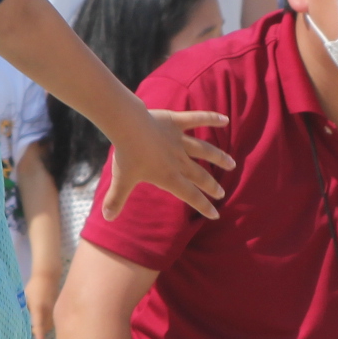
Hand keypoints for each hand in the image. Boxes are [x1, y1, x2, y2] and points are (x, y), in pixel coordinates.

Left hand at [26, 265, 60, 338]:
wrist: (48, 276)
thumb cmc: (34, 286)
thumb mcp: (25, 297)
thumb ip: (25, 309)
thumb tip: (23, 320)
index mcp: (38, 308)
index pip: (38, 323)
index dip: (39, 334)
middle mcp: (48, 310)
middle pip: (45, 328)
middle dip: (39, 331)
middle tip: (31, 329)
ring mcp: (54, 309)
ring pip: (50, 325)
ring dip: (44, 327)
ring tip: (37, 323)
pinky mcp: (57, 308)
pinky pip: (53, 320)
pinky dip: (48, 322)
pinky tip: (43, 318)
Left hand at [99, 109, 234, 221]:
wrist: (129, 127)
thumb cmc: (127, 155)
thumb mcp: (121, 180)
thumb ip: (116, 199)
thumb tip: (106, 219)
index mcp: (168, 176)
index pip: (189, 195)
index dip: (203, 205)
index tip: (214, 214)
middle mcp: (178, 160)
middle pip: (200, 175)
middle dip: (211, 186)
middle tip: (222, 193)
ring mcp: (180, 140)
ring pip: (204, 150)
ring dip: (219, 158)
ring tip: (231, 164)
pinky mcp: (177, 122)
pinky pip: (197, 120)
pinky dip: (212, 119)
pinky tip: (225, 120)